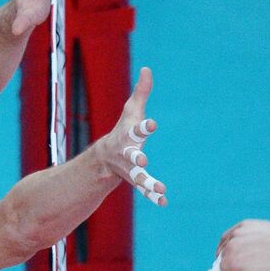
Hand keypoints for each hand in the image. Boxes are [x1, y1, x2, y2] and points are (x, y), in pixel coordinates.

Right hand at [101, 67, 165, 205]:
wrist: (105, 158)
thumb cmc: (123, 129)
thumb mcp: (131, 110)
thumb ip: (141, 92)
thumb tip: (147, 68)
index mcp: (129, 135)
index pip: (137, 129)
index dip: (145, 126)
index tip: (153, 124)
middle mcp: (127, 153)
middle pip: (131, 155)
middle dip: (136, 157)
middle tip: (143, 159)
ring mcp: (130, 168)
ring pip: (138, 177)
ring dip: (148, 183)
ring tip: (161, 189)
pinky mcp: (135, 180)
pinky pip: (144, 190)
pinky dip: (152, 196)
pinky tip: (164, 202)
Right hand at [197, 219, 269, 270]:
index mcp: (230, 262)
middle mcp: (229, 246)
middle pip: (218, 264)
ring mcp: (236, 233)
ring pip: (223, 250)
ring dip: (226, 259)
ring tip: (238, 268)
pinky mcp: (244, 225)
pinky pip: (230, 236)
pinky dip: (230, 244)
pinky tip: (238, 250)